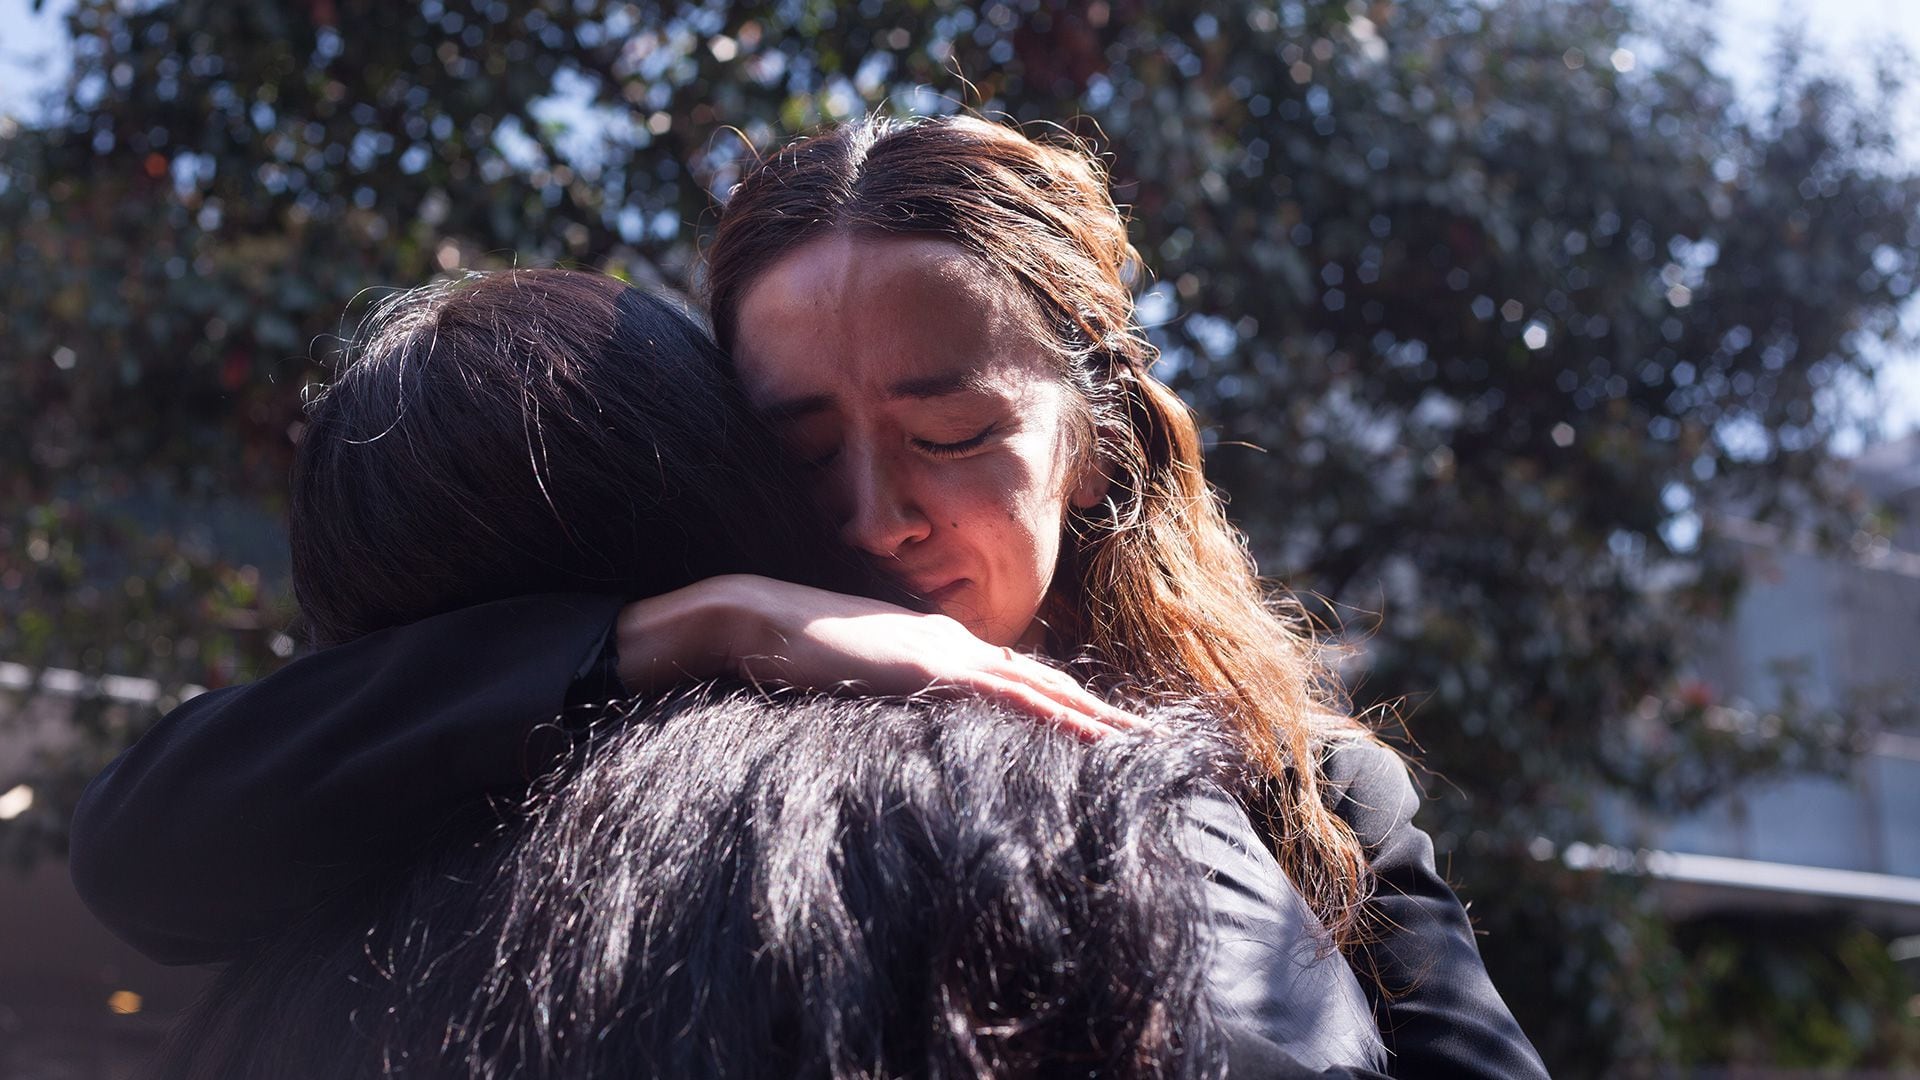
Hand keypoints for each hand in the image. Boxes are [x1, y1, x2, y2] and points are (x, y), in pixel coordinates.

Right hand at [614, 575, 1143, 740]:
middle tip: (1150, 741)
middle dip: (1099, 713)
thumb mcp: (852, 681)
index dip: (1064, 706)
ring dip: (1095, 717)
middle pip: (1044, 682)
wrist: (752, 618)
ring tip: (1141, 744)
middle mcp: (955, 642)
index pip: (1016, 681)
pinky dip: (1056, 714)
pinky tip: (1089, 734)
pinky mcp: (931, 665)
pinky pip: (1010, 694)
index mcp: (938, 647)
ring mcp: (947, 650)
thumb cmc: (790, 652)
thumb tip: (911, 728)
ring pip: (1042, 687)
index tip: (1103, 732)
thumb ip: (888, 697)